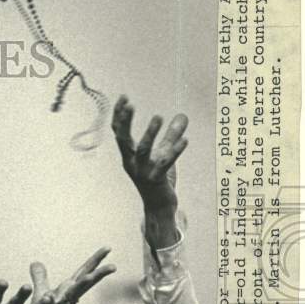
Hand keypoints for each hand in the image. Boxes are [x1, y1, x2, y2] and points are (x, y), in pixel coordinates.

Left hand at [26, 249, 116, 303]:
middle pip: (84, 283)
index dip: (95, 260)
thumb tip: (36, 262)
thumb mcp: (41, 294)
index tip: (108, 248)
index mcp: (68, 291)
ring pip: (73, 297)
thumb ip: (40, 278)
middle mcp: (68, 299)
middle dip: (98, 274)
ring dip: (81, 287)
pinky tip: (50, 297)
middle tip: (113, 266)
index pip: (83, 273)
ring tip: (90, 277)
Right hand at [112, 95, 188, 210]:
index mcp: (128, 155)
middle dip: (125, 122)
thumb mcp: (164, 154)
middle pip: (124, 140)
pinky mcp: (156, 180)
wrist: (159, 206)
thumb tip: (182, 115)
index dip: (119, 115)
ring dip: (149, 133)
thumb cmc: (158, 178)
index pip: (118, 132)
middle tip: (130, 105)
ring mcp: (142, 171)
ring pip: (143, 150)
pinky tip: (185, 141)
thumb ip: (172, 136)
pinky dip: (175, 151)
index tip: (124, 97)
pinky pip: (165, 163)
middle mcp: (131, 162)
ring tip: (159, 117)